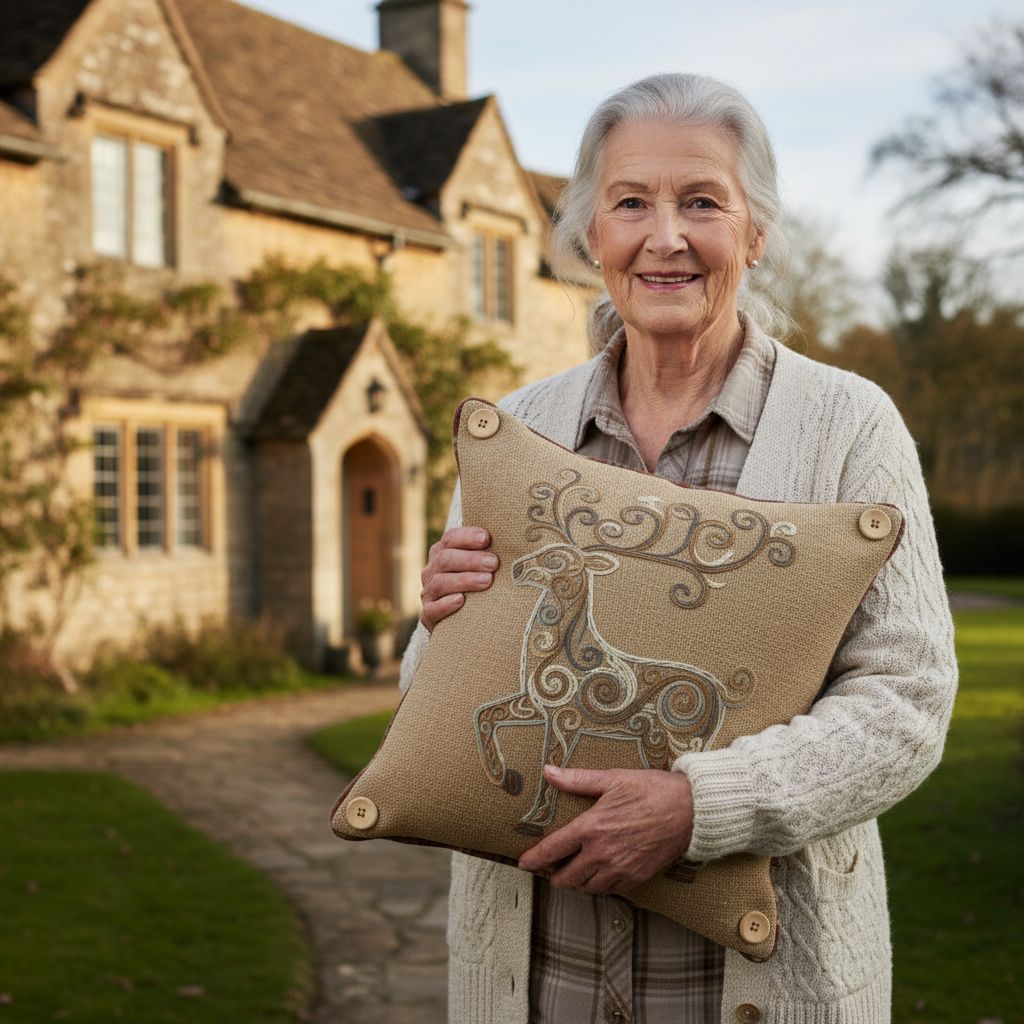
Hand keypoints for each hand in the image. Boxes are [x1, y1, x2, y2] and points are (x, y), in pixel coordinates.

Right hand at [420, 527, 498, 631]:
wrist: (460, 627)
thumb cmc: (476, 589)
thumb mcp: (478, 570)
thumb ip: (487, 556)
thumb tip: (514, 542)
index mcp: (441, 554)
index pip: (450, 539)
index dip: (467, 536)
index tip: (487, 538)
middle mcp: (431, 571)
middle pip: (445, 559)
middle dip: (471, 559)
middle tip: (494, 563)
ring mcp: (428, 594)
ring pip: (440, 583)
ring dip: (464, 580)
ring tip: (487, 581)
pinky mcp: (427, 616)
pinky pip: (432, 610)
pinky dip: (446, 604)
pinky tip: (461, 601)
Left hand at [517, 766, 693, 894]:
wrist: (689, 810)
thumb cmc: (651, 790)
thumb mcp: (612, 779)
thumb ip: (577, 779)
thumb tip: (549, 772)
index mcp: (592, 827)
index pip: (554, 849)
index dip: (534, 859)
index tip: (523, 864)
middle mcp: (603, 853)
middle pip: (567, 877)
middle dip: (555, 876)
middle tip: (551, 870)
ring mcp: (620, 868)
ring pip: (587, 887)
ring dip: (576, 883)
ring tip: (573, 873)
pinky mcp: (637, 877)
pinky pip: (610, 890)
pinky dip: (599, 885)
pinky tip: (598, 875)